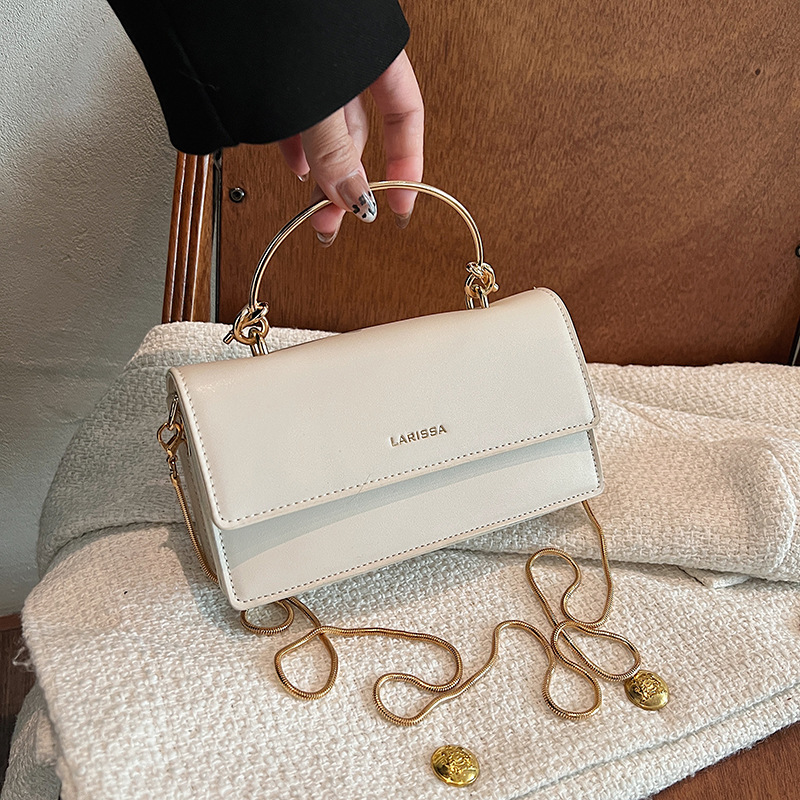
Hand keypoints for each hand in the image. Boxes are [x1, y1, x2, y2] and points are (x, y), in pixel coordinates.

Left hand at [278, 49, 423, 244]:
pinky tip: (292, 165)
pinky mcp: (280, 73)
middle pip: (360, 132)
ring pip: (325, 128)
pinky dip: (294, 146)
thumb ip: (334, 148)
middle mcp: (347, 61)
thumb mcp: (317, 95)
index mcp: (375, 55)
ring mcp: (313, 67)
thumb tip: (356, 197)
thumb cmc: (276, 13)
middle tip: (337, 220)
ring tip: (313, 203)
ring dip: (320, 170)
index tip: (399, 205)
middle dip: (350, 180)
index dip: (406, 165)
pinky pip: (295, 116)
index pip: (406, 117)